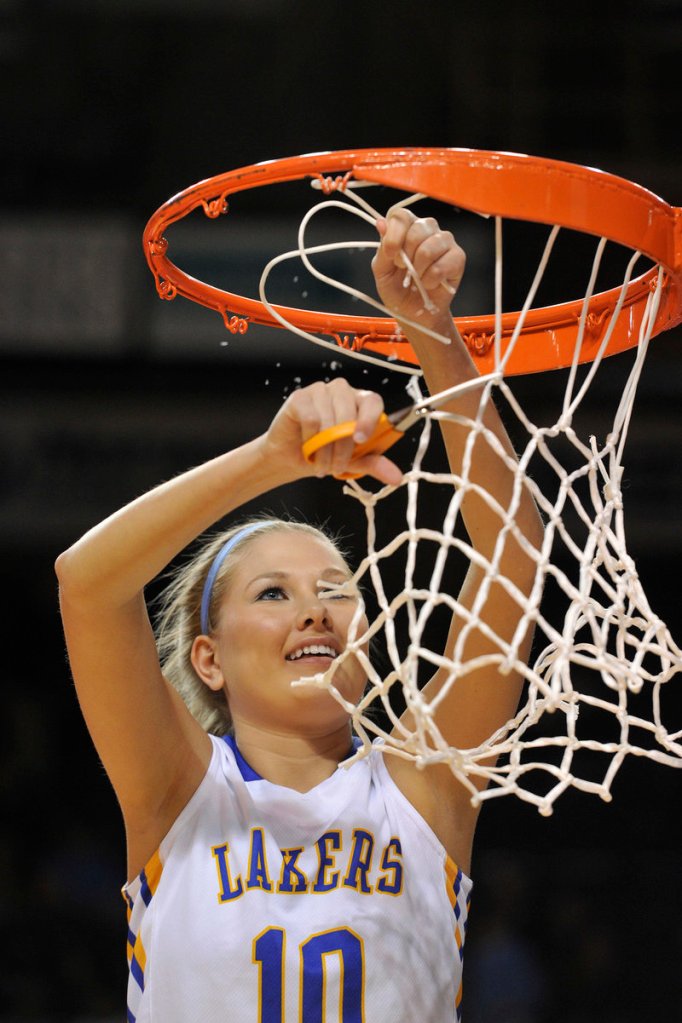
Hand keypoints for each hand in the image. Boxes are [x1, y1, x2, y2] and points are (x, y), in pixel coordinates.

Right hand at [262, 379, 402, 484]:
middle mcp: (342, 391)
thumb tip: (396, 477)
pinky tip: (307, 448)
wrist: (289, 459)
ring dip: (325, 449)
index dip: (370, 419)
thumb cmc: (322, 454)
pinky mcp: (300, 397)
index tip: (361, 441)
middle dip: (344, 448)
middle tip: (336, 467)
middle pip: (350, 414)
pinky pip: (311, 418)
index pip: (372, 401)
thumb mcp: (352, 462)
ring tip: (321, 464)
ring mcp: (320, 391)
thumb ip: (373, 464)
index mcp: (359, 402)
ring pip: (330, 419)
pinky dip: (310, 439)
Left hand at [372, 208, 465, 331]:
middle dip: (407, 257)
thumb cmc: (397, 290)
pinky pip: (442, 265)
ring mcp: (445, 242)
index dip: (395, 234)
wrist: (414, 314)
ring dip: (419, 270)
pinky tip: (430, 284)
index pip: (401, 215)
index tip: (390, 255)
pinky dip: (431, 280)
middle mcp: (427, 229)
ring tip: (418, 279)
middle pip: (417, 230)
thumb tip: (381, 222)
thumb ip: (382, 249)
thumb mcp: (382, 271)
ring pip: (430, 247)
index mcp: (406, 228)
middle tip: (406, 271)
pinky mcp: (458, 257)